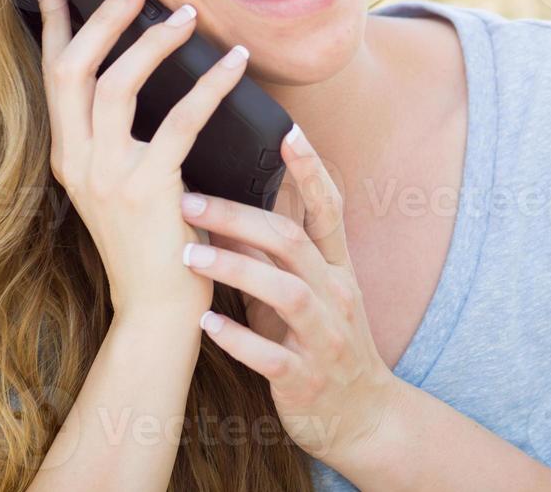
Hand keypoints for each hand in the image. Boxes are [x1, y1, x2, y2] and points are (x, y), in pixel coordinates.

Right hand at [33, 0, 249, 324]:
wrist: (159, 310)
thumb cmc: (153, 241)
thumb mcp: (121, 184)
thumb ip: (119, 138)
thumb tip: (138, 75)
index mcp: (69, 155)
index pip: (52, 74)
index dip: (55, 23)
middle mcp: (78, 160)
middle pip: (73, 69)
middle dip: (101, 17)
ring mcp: (108, 176)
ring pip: (116, 86)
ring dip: (152, 42)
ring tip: (186, 13)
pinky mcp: (149, 190)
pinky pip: (180, 121)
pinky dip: (209, 85)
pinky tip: (235, 63)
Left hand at [177, 126, 401, 467]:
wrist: (363, 419)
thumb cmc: (324, 345)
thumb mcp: (310, 293)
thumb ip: (278, 255)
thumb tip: (229, 207)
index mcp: (337, 269)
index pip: (329, 209)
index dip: (310, 170)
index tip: (287, 131)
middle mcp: (336, 296)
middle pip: (292, 242)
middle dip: (239, 216)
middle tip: (187, 199)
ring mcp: (325, 338)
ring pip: (285, 292)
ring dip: (235, 269)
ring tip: (189, 256)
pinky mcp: (306, 380)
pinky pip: (272, 356)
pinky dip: (238, 339)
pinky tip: (205, 323)